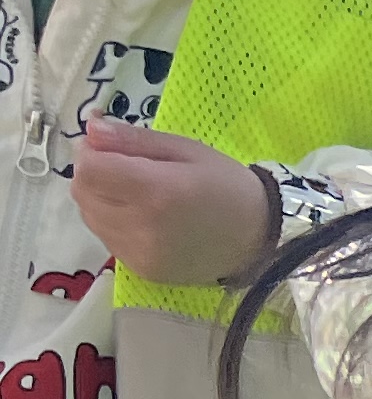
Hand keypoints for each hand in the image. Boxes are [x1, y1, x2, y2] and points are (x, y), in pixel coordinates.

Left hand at [72, 123, 272, 285]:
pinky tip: (144, 220)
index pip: (88, 168)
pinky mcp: (143, 271)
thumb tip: (91, 127)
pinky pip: (108, 239)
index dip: (92, 153)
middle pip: (83, 192)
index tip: (112, 149)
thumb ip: (134, 139)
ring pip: (91, 217)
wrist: (261, 239)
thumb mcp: (186, 149)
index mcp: (157, 190)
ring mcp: (141, 254)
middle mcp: (143, 226)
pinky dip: (115, 224)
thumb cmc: (226, 186)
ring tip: (136, 197)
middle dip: (94, 175)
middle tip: (124, 170)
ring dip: (102, 200)